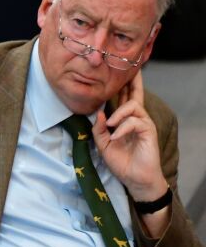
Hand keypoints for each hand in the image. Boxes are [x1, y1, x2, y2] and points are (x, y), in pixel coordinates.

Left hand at [92, 72, 165, 200]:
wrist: (134, 179)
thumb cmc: (121, 161)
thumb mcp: (103, 145)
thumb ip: (99, 129)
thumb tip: (98, 113)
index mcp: (124, 120)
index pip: (124, 98)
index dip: (123, 85)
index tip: (118, 69)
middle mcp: (136, 118)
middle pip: (135, 95)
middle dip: (133, 81)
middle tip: (132, 67)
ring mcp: (143, 124)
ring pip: (133, 107)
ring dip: (119, 114)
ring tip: (110, 125)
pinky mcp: (149, 132)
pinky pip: (136, 122)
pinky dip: (123, 128)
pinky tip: (116, 137)